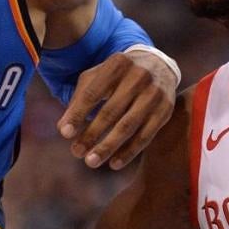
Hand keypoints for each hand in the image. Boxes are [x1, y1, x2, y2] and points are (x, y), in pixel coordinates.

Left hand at [57, 50, 176, 169]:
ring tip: (91, 161)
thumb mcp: (98, 76)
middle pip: (110, 111)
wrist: (158, 66)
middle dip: (91, 134)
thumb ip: (79, 98)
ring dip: (108, 146)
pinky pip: (146, 136)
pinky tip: (114, 163)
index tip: (64, 133)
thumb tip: (63, 129)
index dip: (77, 114)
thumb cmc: (118, 75)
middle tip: (76, 152)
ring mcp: (154, 94)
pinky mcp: (165, 110)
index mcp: (117, 65)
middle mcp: (138, 77)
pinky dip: (129, 151)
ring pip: (128, 126)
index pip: (93, 93)